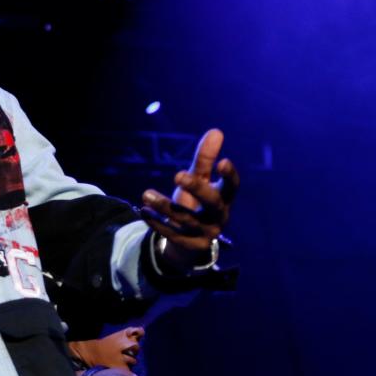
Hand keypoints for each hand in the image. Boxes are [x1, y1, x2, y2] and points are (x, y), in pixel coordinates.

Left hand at [140, 128, 238, 266]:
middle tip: (177, 174)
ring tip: (146, 193)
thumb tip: (216, 131)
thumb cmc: (199, 200)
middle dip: (196, 188)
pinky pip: (172, 234)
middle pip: (211, 203)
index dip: (229, 175)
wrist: (193, 236)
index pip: (232, 186)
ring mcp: (205, 232)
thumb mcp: (201, 179)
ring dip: (165, 206)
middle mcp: (218, 216)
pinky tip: (144, 211)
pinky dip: (157, 223)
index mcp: (225, 197)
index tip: (223, 161)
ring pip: (186, 220)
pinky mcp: (189, 244)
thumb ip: (205, 159)